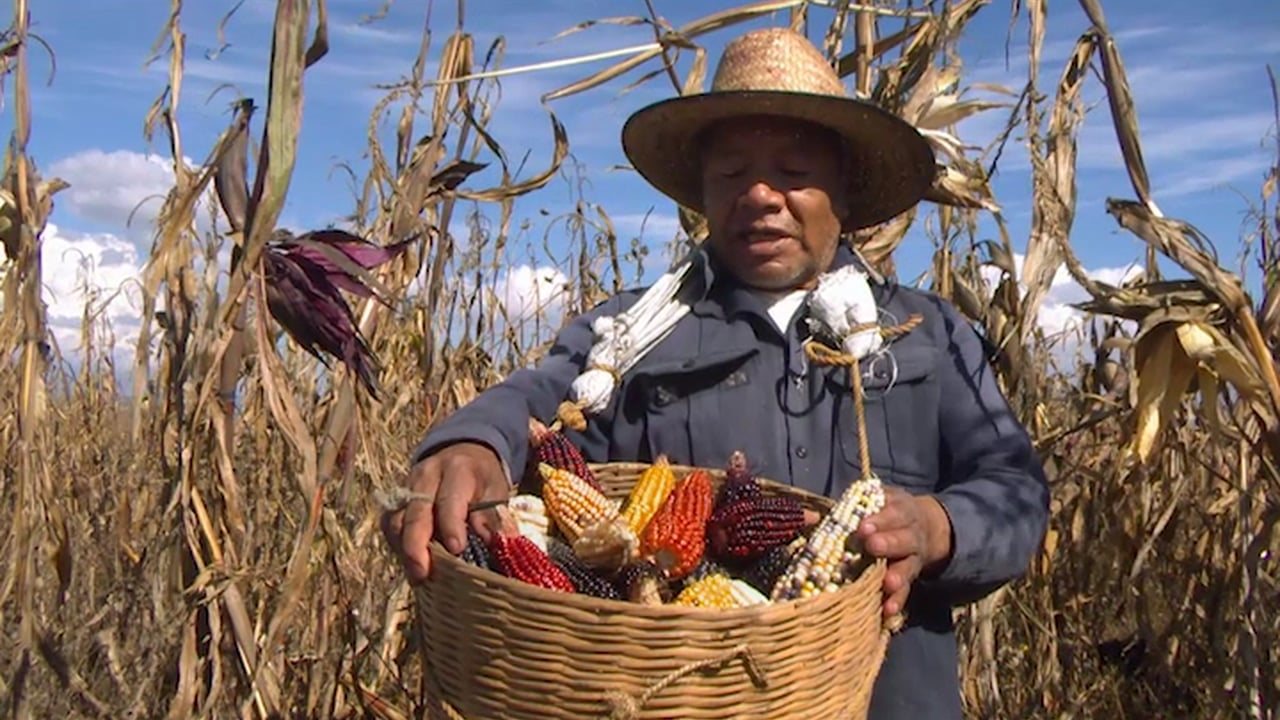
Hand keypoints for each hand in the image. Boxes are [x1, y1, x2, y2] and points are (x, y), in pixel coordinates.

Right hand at [380, 442, 510, 582]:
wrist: (463, 453)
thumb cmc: (482, 478)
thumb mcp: (497, 491)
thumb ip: (495, 517)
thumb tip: (498, 543)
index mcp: (457, 470)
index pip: (449, 500)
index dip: (451, 526)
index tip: (457, 550)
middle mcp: (427, 476)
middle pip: (415, 513)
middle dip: (416, 546)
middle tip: (424, 575)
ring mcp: (407, 487)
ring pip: (396, 520)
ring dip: (404, 550)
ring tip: (418, 575)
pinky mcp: (396, 499)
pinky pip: (389, 524)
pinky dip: (397, 546)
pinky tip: (410, 563)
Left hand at [854, 486, 952, 617]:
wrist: (925, 526)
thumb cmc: (890, 511)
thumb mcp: (882, 498)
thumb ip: (861, 501)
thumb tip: (829, 510)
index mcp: (903, 512)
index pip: (894, 513)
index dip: (880, 520)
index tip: (863, 527)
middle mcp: (911, 536)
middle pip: (904, 539)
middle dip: (888, 543)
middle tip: (872, 546)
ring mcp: (912, 559)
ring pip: (907, 567)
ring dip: (897, 577)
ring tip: (888, 584)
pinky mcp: (910, 579)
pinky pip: (905, 591)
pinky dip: (897, 601)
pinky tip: (888, 610)